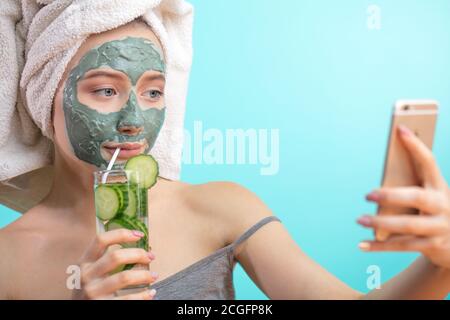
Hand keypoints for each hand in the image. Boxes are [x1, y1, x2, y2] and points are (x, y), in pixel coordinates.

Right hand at [72, 229, 157, 299]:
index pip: (101, 240)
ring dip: (144, 275)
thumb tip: (141, 249)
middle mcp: (86, 275)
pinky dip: (144, 295)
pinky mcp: (102, 305)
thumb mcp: (91, 271)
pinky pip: (128, 299)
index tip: (139, 235)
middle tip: (151, 257)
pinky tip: (151, 292)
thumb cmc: (92, 288)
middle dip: (138, 254)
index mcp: (84, 262)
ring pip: (124, 277)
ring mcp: (92, 292)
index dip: (122, 234)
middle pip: (116, 256)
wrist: (77, 312)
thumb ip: (106, 259)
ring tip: (154, 275)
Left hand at [357, 125, 449, 268]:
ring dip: (381, 223)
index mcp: (441, 187)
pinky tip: (362, 244)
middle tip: (368, 193)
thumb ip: (411, 186)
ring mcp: (439, 228)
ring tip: (360, 219)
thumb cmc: (435, 211)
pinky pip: (401, 246)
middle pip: (417, 198)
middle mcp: (443, 206)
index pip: (429, 163)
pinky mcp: (431, 246)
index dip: (416, 146)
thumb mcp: (431, 196)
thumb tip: (379, 184)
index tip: (400, 129)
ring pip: (408, 226)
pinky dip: (380, 246)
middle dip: (392, 195)